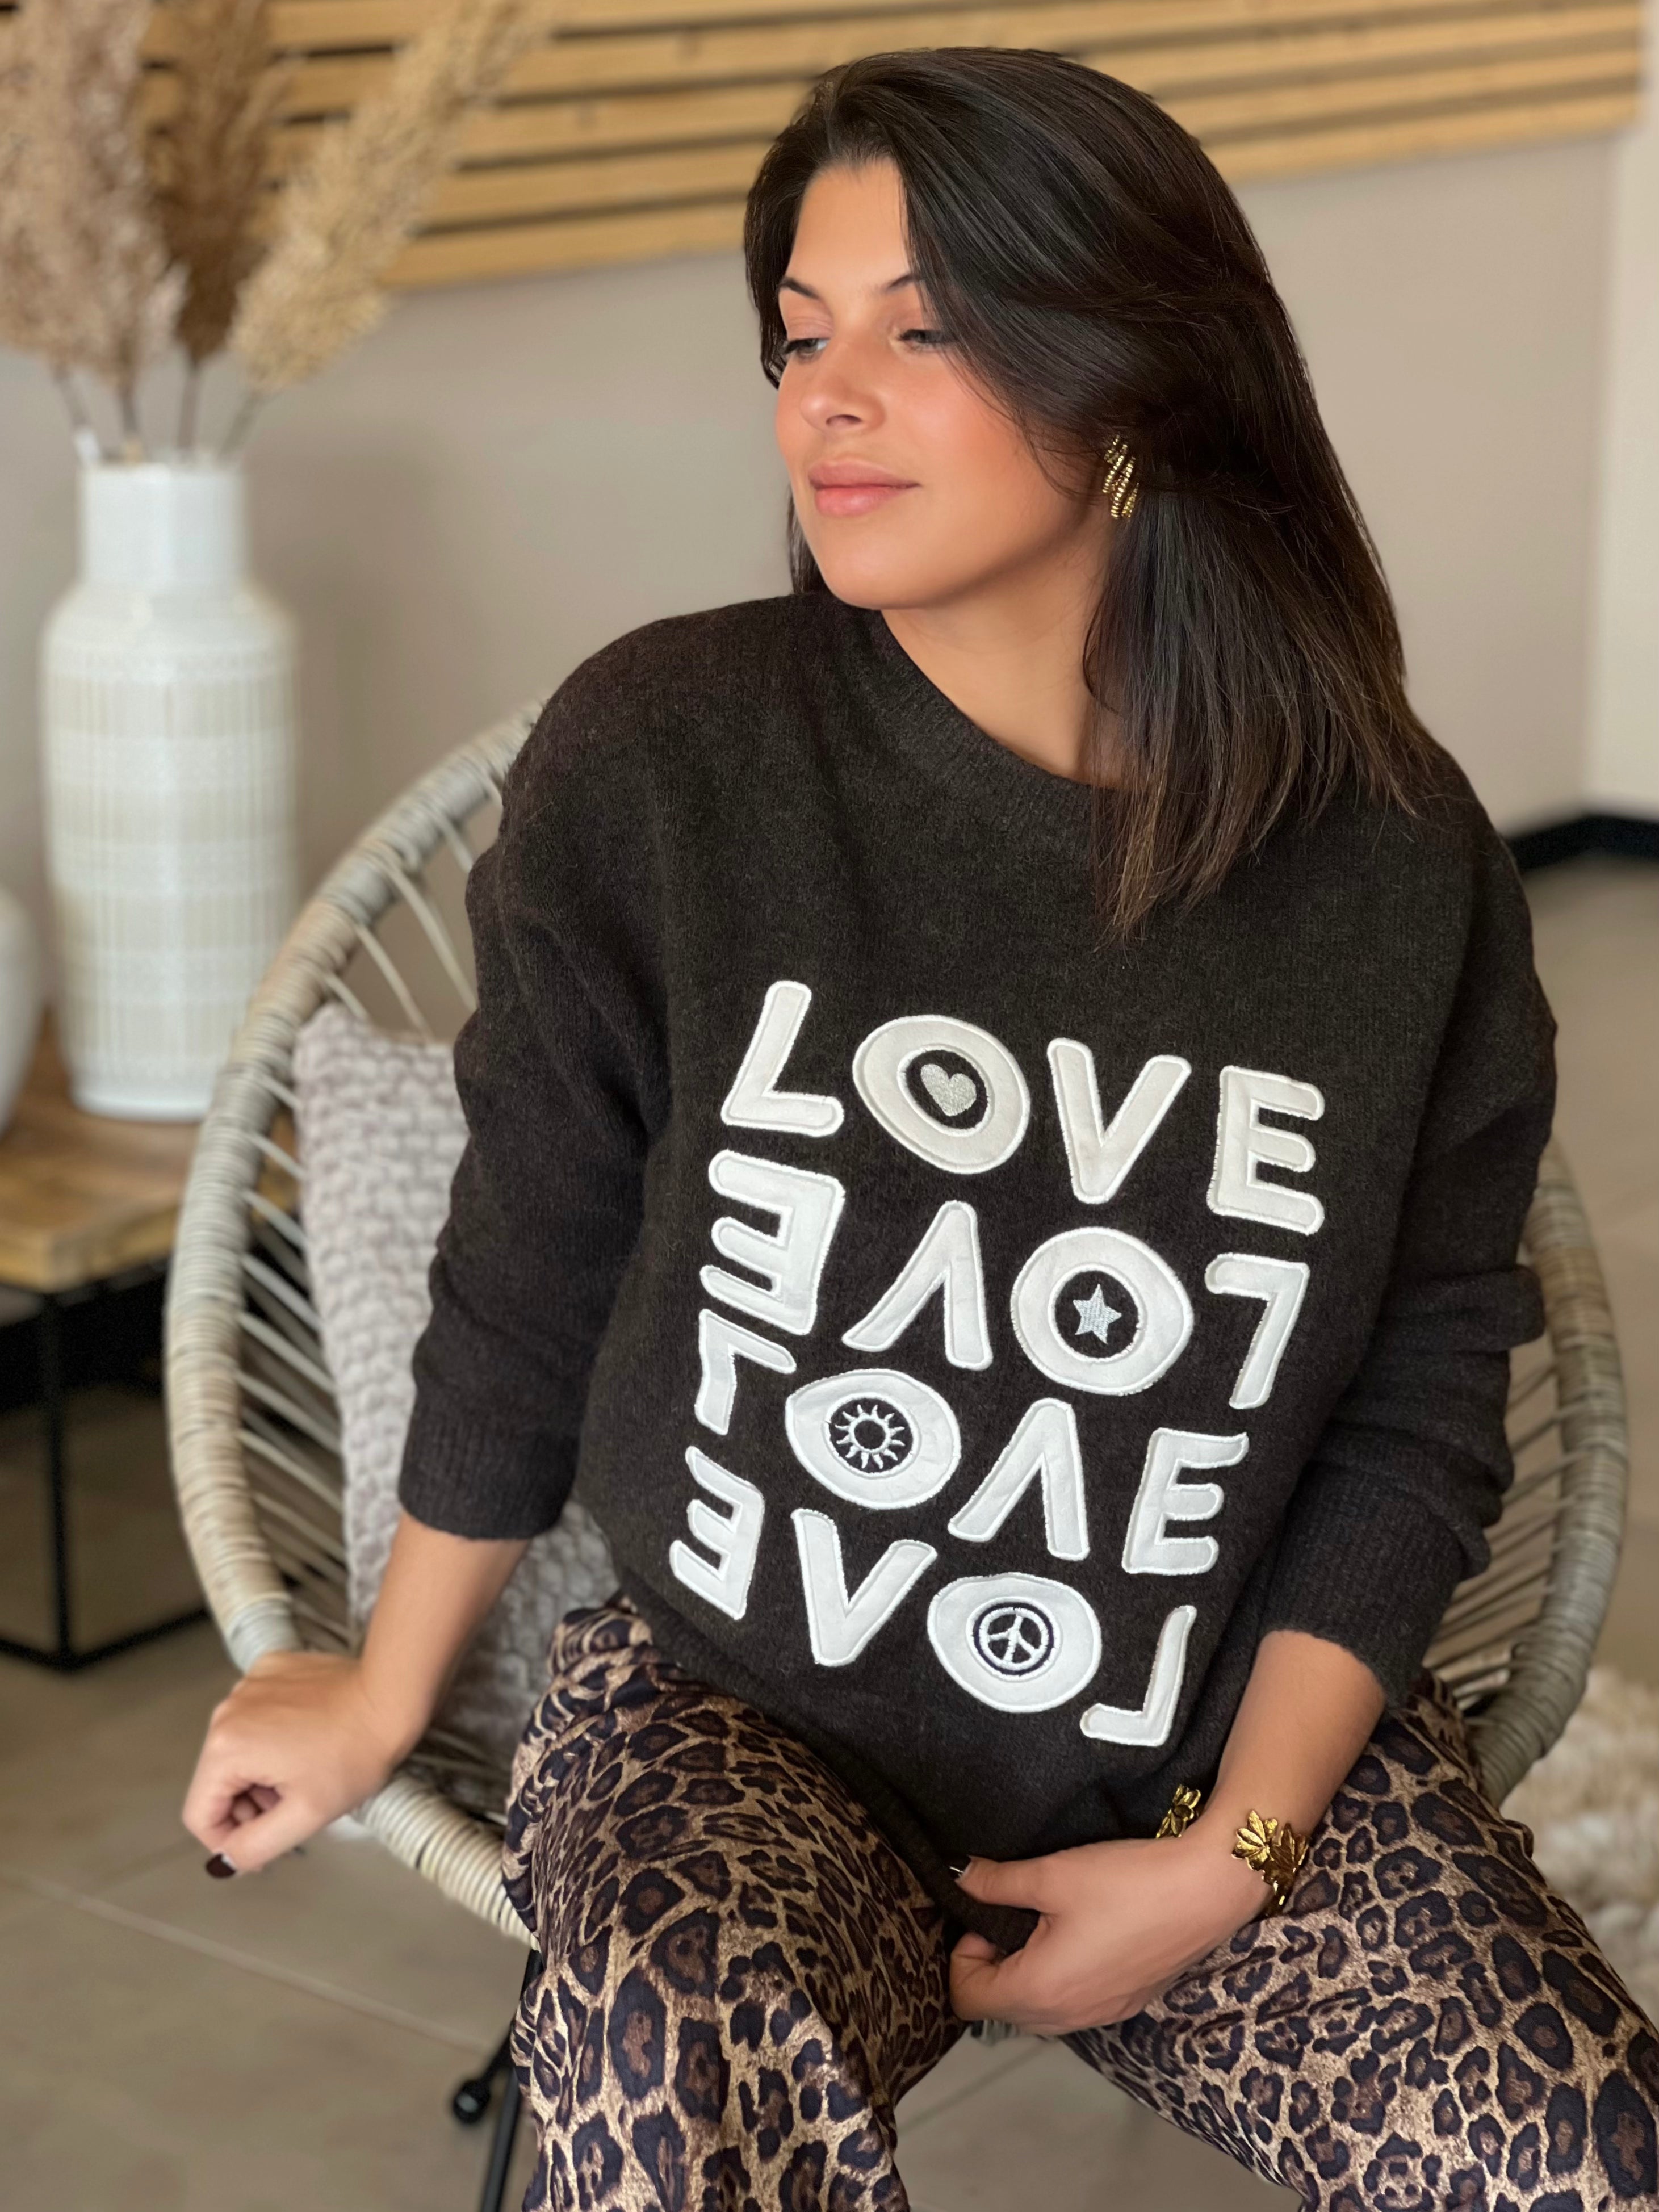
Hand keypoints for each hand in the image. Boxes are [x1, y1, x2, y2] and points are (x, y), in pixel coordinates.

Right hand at [181, 1650, 414, 1875]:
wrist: (390, 1696)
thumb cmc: (355, 1754)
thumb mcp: (304, 1817)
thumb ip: (254, 1846)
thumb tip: (227, 1857)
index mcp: (226, 1747)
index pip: (200, 1815)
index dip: (228, 1841)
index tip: (263, 1845)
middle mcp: (226, 1710)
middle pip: (217, 1781)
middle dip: (249, 1804)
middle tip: (293, 1806)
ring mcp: (248, 1685)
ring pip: (235, 1749)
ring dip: (261, 1772)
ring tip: (305, 1772)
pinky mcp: (269, 1669)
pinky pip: (255, 1716)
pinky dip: (272, 1735)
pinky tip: (307, 1739)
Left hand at [949, 1821, 1272, 2035]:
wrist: (1205, 1891)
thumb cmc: (1124, 1883)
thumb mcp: (1052, 1874)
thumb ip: (997, 1883)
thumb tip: (959, 1876)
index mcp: (1039, 1991)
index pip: (966, 1998)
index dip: (963, 1955)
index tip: (988, 1917)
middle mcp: (1066, 2018)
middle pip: (999, 2009)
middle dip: (992, 1965)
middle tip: (1013, 1915)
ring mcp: (1100, 2017)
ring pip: (1036, 2012)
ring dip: (1025, 1973)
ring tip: (1045, 1923)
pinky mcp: (1125, 2006)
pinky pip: (1071, 2007)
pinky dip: (1059, 1980)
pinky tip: (1081, 1935)